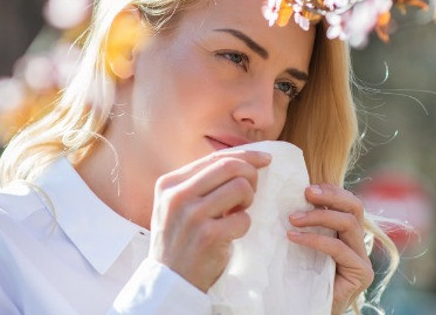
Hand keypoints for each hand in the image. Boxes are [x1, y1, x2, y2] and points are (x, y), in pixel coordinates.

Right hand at [149, 150, 271, 291]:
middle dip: (251, 176)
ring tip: (237, 213)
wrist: (171, 280)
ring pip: (240, 187)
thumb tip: (242, 160)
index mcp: (169, 183)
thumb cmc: (180, 239)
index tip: (265, 159)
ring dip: (248, 201)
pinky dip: (244, 225)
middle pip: (230, 166)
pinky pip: (244, 218)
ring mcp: (192, 216)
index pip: (214, 157)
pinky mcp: (208, 236)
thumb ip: (200, 182)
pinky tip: (230, 234)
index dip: (245, 155)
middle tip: (250, 194)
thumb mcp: (176, 204)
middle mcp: (178, 195)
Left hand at [287, 184, 373, 311]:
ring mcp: (362, 258)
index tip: (306, 187)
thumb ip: (304, 223)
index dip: (330, 190)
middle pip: (355, 206)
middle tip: (306, 193)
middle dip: (330, 195)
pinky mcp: (361, 273)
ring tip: (292, 219)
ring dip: (318, 216)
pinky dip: (315, 239)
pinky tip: (294, 237)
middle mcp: (358, 243)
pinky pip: (338, 248)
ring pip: (349, 223)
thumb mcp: (301, 244)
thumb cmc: (298, 278)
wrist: (304, 309)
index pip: (348, 202)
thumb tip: (285, 196)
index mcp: (347, 233)